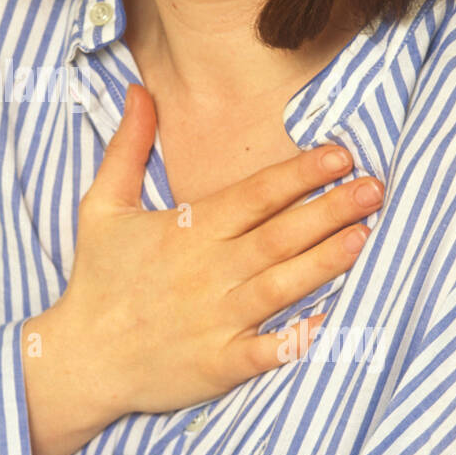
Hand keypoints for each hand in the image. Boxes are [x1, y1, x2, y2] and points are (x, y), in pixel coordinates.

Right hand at [47, 82, 383, 418]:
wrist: (81, 359)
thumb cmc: (97, 280)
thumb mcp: (101, 206)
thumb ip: (127, 148)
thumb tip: (140, 90)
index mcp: (185, 231)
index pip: (252, 195)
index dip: (298, 174)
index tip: (339, 155)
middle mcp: (206, 272)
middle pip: (277, 235)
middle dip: (328, 210)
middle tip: (374, 188)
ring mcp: (215, 320)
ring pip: (279, 286)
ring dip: (323, 262)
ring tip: (363, 237)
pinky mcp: (219, 364)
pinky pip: (267, 351)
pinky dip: (298, 338)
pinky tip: (332, 320)